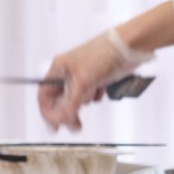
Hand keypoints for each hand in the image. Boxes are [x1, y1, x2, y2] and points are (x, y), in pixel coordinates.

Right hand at [38, 29, 154, 130]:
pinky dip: (94, 95)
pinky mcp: (96, 77)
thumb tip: (56, 120)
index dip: (47, 112)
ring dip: (83, 102)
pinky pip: (90, 93)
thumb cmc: (101, 57)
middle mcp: (67, 72)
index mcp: (58, 69)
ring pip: (76, 97)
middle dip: (67, 112)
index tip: (55, 127)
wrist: (129, 46)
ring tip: (93, 96)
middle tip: (77, 127)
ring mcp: (82, 75)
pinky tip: (101, 91)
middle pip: (60, 99)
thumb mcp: (82, 83)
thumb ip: (68, 103)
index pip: (45, 95)